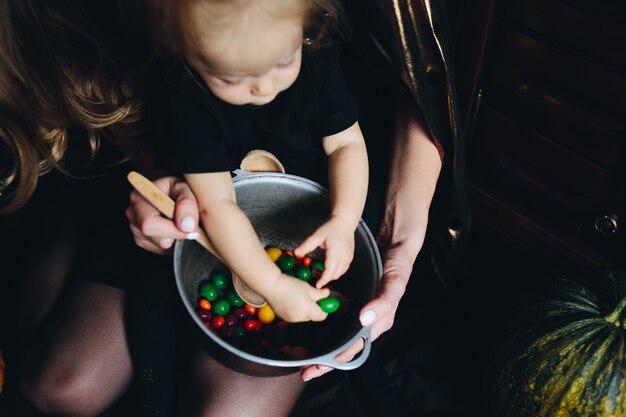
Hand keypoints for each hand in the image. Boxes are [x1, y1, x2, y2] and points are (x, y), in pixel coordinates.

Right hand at [126, 175, 199, 254]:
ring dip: (176, 237)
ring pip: (163, 247)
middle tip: (187, 222)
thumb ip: (187, 204)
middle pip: (159, 240)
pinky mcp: (143, 241)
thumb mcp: (184, 187)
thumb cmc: (175, 188)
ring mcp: (136, 230)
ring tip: (178, 221)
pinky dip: (172, 241)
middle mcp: (133, 215)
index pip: (151, 224)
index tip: (190, 226)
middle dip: (178, 234)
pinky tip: (172, 227)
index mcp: (139, 199)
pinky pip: (162, 250)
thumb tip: (187, 226)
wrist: (172, 191)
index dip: (174, 229)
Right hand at [264, 273, 330, 322]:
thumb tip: (327, 294)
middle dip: (313, 309)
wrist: (271, 286)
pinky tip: (290, 300)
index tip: (322, 302)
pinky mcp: (283, 318)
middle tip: (309, 297)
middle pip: (312, 317)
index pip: (322, 316)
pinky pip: (294, 316)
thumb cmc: (291, 285)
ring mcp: (291, 319)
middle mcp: (300, 317)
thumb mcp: (308, 288)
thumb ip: (320, 294)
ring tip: (298, 297)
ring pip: (303, 316)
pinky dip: (295, 310)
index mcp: (308, 310)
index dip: (324, 310)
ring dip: (304, 310)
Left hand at [294, 215, 354, 288]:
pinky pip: (343, 269)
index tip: (317, 285)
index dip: (323, 280)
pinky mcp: (350, 258)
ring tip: (319, 271)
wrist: (345, 222)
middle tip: (314, 274)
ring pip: (340, 273)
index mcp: (336, 253)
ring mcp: (349, 258)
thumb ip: (307, 245)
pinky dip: (335, 271)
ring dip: (330, 275)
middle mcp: (344, 257)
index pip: (330, 271)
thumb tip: (296, 253)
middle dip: (325, 278)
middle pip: (335, 275)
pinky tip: (327, 267)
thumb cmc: (331, 227)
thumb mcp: (317, 235)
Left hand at [299, 212, 426, 380]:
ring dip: (322, 350)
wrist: (395, 248)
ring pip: (338, 338)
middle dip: (325, 362)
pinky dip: (324, 330)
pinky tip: (311, 334)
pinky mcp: (352, 305)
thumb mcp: (394, 283)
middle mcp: (368, 323)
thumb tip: (363, 319)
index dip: (337, 359)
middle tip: (305, 371)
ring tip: (304, 358)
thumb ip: (382, 302)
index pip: (355, 347)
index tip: (320, 365)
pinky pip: (337, 322)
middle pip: (344, 349)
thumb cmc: (398, 267)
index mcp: (378, 323)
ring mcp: (359, 315)